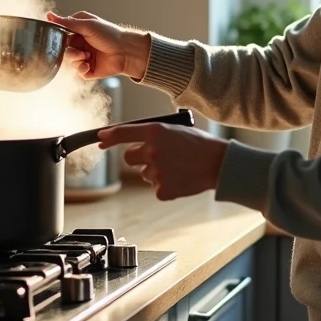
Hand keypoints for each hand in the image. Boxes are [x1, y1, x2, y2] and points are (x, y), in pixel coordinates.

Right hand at [47, 11, 151, 81]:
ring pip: (69, 62)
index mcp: (79, 32)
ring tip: (86, 57)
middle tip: (79, 52)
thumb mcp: (87, 25)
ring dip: (76, 60)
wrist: (126, 51)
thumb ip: (67, 22)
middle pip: (64, 50)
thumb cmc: (110, 34)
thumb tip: (49, 15)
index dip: (59, 40)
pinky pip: (78, 72)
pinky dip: (81, 70)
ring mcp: (85, 57)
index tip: (59, 41)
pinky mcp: (90, 70)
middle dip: (69, 52)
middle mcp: (81, 44)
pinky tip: (88, 66)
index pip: (62, 36)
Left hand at [97, 122, 229, 200]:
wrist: (219, 164)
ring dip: (156, 171)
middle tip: (157, 157)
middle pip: (129, 157)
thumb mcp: (177, 130)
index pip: (123, 132)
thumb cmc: (201, 145)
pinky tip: (181, 179)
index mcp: (156, 131)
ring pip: (145, 173)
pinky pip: (156, 188)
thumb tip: (136, 141)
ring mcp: (155, 172)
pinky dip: (166, 186)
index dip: (108, 136)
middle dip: (138, 157)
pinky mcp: (161, 190)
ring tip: (178, 167)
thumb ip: (155, 135)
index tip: (100, 139)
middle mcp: (152, 150)